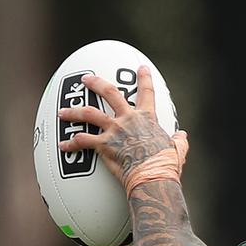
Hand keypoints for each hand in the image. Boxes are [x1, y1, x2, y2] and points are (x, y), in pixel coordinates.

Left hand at [57, 65, 187, 192]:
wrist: (153, 177)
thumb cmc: (166, 166)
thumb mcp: (178, 150)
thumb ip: (179, 141)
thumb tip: (182, 136)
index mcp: (147, 119)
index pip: (147, 92)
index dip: (145, 78)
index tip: (141, 68)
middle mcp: (128, 119)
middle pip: (109, 93)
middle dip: (96, 83)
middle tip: (86, 79)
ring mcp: (114, 131)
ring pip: (89, 114)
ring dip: (74, 112)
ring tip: (63, 112)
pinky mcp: (104, 145)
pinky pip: (83, 142)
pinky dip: (71, 144)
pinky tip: (63, 146)